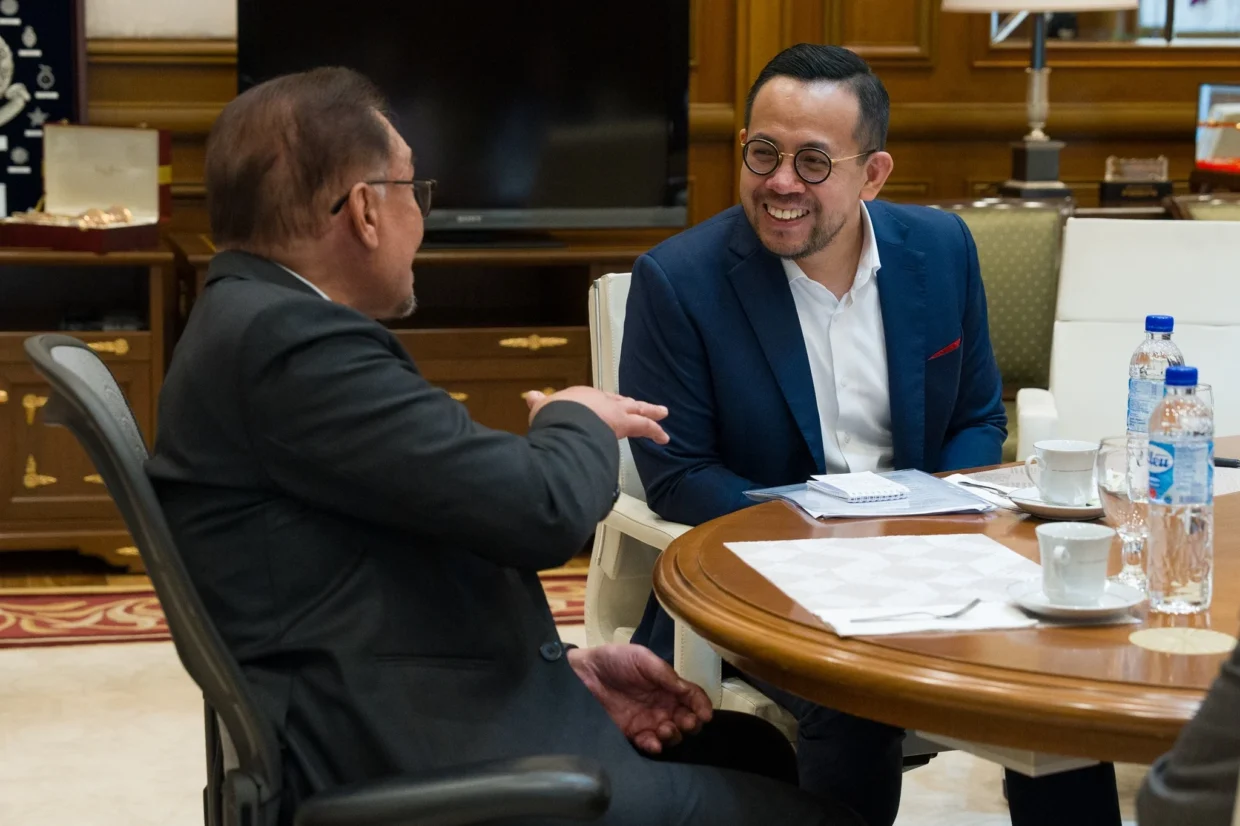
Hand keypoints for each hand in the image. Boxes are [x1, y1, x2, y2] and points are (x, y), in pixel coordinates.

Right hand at [524, 386, 668, 444]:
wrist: (564, 417)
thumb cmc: (551, 416)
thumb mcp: (541, 409)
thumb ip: (539, 403)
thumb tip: (530, 396)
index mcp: (581, 397)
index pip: (596, 401)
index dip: (603, 404)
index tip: (607, 406)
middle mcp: (600, 400)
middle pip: (620, 401)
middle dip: (631, 404)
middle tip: (641, 405)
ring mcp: (614, 411)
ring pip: (637, 409)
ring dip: (650, 411)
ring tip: (662, 413)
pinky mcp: (625, 423)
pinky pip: (645, 426)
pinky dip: (655, 431)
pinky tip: (664, 437)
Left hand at [568, 644, 711, 753]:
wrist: (583, 673)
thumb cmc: (615, 660)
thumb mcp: (642, 658)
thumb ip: (665, 673)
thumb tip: (687, 690)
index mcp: (668, 685)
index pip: (692, 697)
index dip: (701, 705)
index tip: (705, 715)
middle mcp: (662, 704)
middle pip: (687, 719)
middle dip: (691, 723)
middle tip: (686, 722)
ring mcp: (648, 720)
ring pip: (672, 735)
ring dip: (674, 735)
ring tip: (665, 728)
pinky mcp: (632, 733)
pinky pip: (649, 744)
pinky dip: (655, 746)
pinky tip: (653, 742)